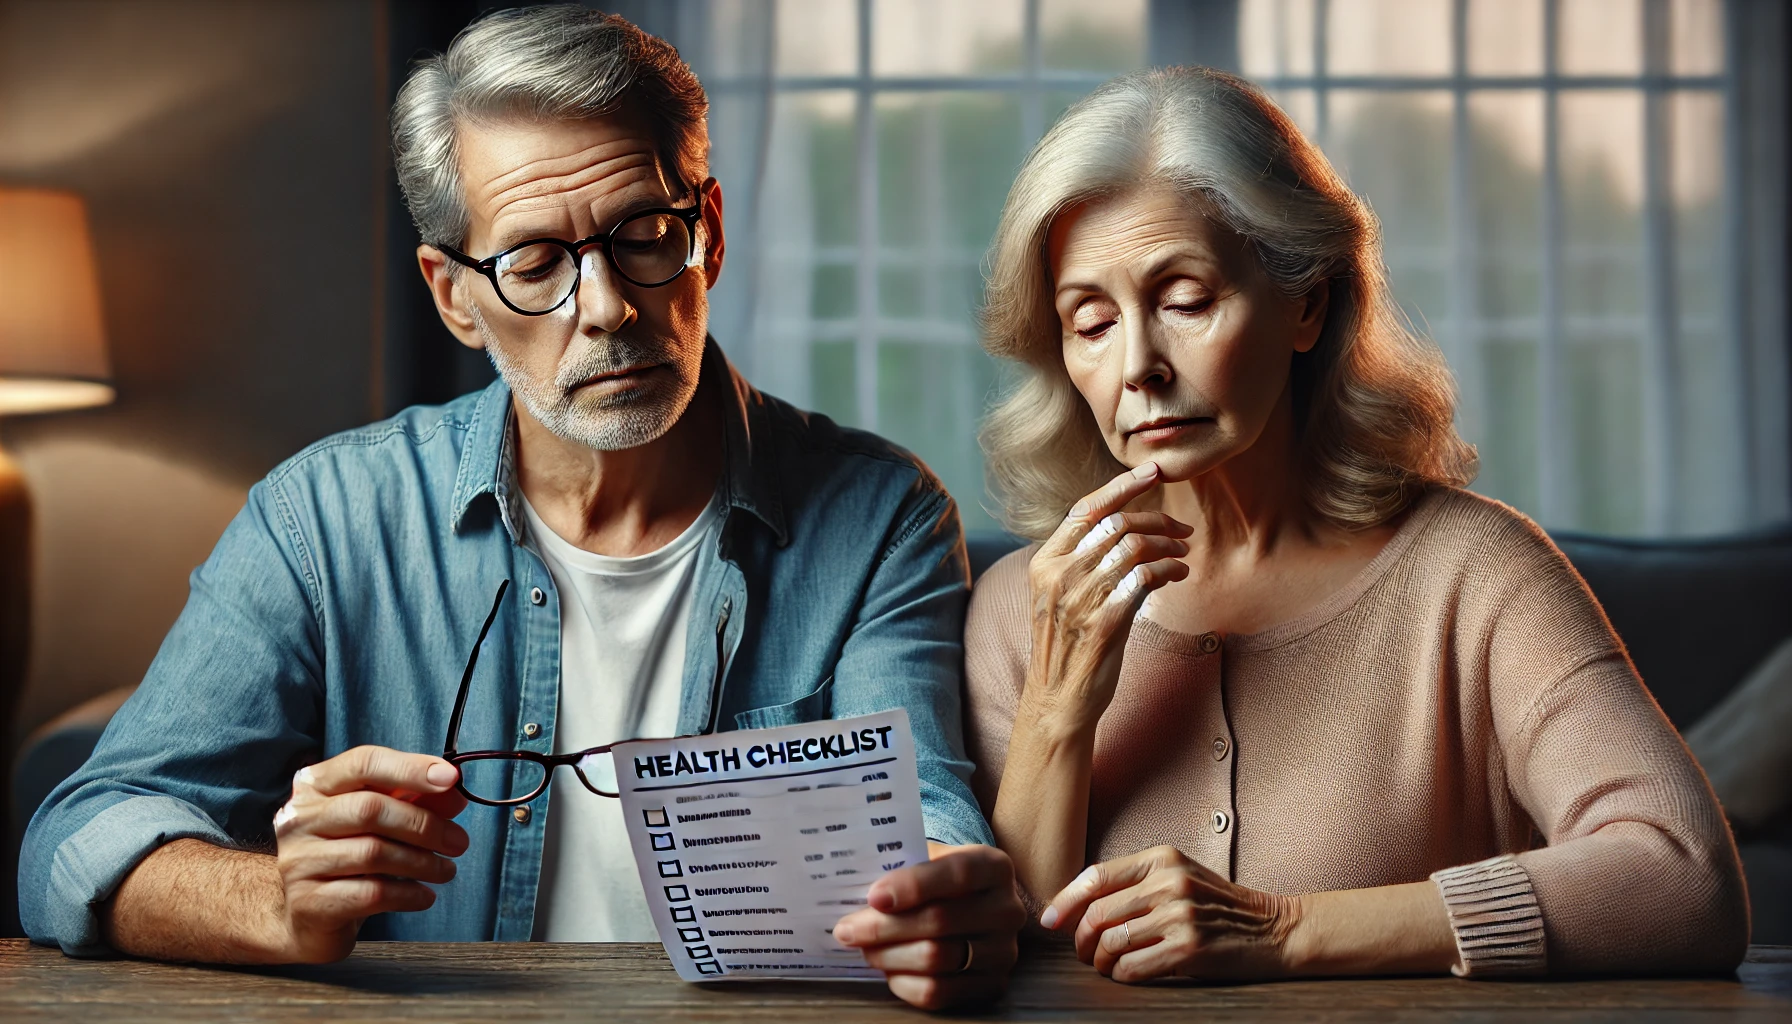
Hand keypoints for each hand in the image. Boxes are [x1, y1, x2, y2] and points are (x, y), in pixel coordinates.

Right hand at [268, 745, 469, 961]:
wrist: (305, 917)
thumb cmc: (347, 857)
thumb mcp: (378, 822)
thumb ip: (414, 801)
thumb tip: (454, 794)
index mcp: (315, 785)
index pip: (364, 763)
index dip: (410, 768)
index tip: (451, 779)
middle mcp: (299, 818)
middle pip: (370, 809)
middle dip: (424, 824)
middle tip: (458, 842)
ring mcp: (298, 861)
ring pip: (372, 853)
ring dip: (422, 862)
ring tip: (446, 871)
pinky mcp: (308, 902)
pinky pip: (370, 893)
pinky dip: (407, 894)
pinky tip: (425, 896)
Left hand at [833, 843, 1026, 1009]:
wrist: (970, 905)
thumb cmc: (938, 879)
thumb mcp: (928, 858)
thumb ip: (900, 866)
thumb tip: (854, 889)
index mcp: (993, 867)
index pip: (956, 874)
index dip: (912, 886)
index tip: (872, 896)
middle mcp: (1007, 909)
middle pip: (940, 921)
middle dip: (884, 927)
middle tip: (847, 928)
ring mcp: (1004, 951)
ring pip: (937, 960)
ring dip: (889, 956)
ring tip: (864, 948)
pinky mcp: (992, 985)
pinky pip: (940, 992)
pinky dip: (904, 983)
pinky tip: (887, 969)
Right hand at [1023, 463, 1190, 734]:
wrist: (1056, 700)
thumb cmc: (1065, 645)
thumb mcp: (1059, 596)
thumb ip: (1081, 561)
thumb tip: (1124, 528)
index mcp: (1044, 563)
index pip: (1087, 509)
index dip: (1123, 486)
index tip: (1154, 471)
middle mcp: (1059, 575)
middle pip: (1118, 525)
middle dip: (1158, 520)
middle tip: (1183, 531)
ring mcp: (1081, 599)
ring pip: (1135, 549)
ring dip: (1168, 547)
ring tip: (1183, 555)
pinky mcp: (1106, 623)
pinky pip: (1146, 579)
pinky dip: (1169, 570)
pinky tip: (1179, 574)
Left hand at [1040, 846, 1297, 982]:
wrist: (1274, 928)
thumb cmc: (1218, 905)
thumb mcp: (1180, 875)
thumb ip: (1137, 882)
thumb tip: (1079, 905)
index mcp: (1163, 858)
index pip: (1096, 876)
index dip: (1065, 901)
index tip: (1049, 921)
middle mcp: (1170, 883)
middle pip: (1098, 913)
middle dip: (1080, 939)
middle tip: (1082, 953)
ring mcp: (1180, 916)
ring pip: (1111, 942)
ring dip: (1099, 961)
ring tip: (1103, 965)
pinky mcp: (1190, 949)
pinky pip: (1133, 966)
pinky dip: (1121, 975)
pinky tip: (1126, 975)